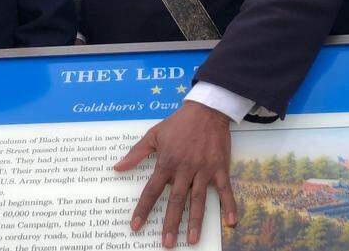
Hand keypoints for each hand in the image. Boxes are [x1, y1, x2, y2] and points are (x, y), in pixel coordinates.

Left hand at [114, 100, 237, 247]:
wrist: (206, 110)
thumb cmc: (178, 123)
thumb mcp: (153, 135)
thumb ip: (136, 153)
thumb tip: (117, 168)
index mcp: (166, 163)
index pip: (152, 190)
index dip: (143, 209)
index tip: (136, 226)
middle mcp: (184, 169)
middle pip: (176, 201)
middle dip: (170, 223)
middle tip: (167, 244)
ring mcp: (203, 170)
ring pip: (198, 200)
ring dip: (195, 221)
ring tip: (192, 240)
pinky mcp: (220, 168)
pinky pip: (225, 190)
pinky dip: (229, 206)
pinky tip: (231, 223)